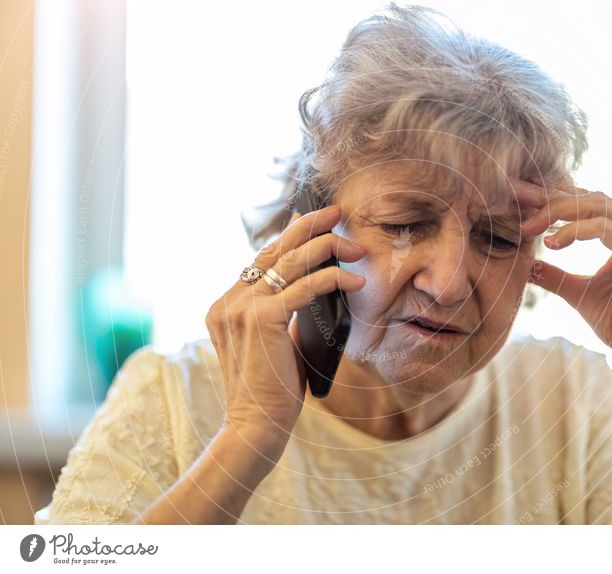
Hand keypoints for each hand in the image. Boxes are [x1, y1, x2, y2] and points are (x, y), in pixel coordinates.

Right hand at [204, 204, 365, 453]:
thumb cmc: (271, 392)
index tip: (317, 220)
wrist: (254, 427)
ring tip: (356, 247)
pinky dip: (333, 279)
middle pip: (274, 249)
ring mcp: (240, 309)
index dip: (291, 235)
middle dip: (309, 226)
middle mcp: (228, 302)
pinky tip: (354, 282)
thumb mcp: (275, 345)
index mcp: (226, 306)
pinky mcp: (260, 320)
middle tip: (338, 213)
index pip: (262, 258)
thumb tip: (316, 292)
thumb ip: (284, 316)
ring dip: (327, 248)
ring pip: (290, 261)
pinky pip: (304, 287)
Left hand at [517, 178, 611, 371]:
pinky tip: (552, 244)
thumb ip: (555, 274)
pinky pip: (601, 228)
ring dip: (556, 212)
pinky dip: (572, 231)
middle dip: (551, 198)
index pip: (594, 202)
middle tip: (519, 205)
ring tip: (529, 228)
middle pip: (593, 197)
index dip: (558, 197)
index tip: (524, 201)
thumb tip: (527, 266)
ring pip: (596, 204)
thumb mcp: (580, 292)